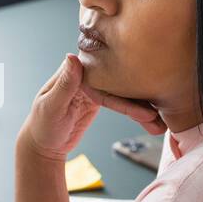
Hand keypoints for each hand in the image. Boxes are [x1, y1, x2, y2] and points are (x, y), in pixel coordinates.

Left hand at [17, 53, 167, 162]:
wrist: (43, 145)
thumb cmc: (42, 126)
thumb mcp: (51, 107)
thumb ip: (64, 84)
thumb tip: (73, 56)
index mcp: (74, 71)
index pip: (106, 67)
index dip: (126, 74)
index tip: (146, 80)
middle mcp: (88, 74)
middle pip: (121, 79)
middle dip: (141, 94)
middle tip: (160, 110)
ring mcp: (96, 86)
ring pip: (126, 92)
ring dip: (144, 108)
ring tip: (161, 123)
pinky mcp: (101, 100)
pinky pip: (125, 104)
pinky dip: (139, 114)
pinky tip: (154, 122)